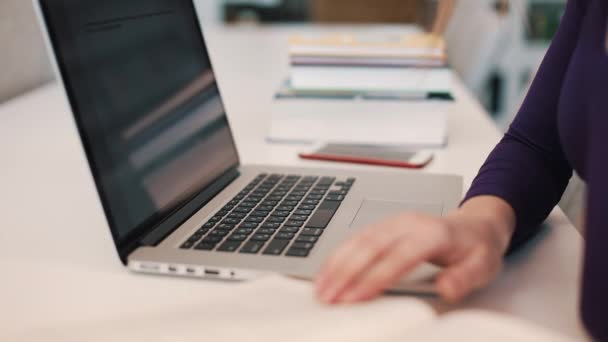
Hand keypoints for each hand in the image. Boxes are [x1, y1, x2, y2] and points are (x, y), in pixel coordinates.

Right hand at [315, 196, 514, 303]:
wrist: (476, 226)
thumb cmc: (476, 249)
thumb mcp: (483, 266)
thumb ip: (465, 278)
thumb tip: (447, 288)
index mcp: (432, 234)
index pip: (397, 258)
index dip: (374, 278)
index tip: (355, 299)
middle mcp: (408, 224)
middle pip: (370, 247)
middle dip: (345, 274)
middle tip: (328, 299)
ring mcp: (394, 222)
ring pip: (358, 241)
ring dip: (337, 265)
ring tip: (321, 289)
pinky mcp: (385, 225)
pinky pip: (357, 238)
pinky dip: (339, 255)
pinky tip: (328, 271)